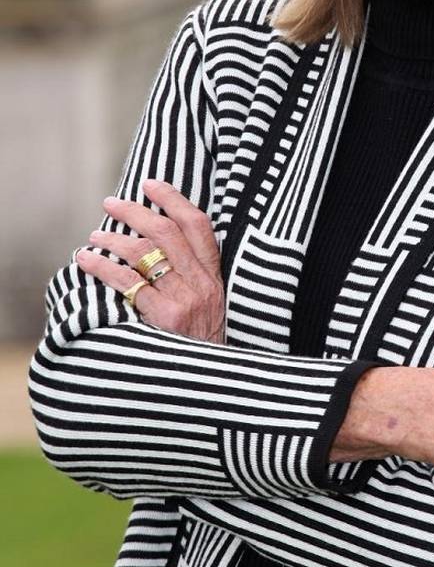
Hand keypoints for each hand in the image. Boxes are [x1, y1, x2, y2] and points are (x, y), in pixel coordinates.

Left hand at [75, 178, 224, 343]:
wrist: (209, 382)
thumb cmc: (201, 344)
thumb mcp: (209, 307)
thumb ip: (191, 279)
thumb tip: (153, 249)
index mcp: (214, 276)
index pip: (198, 225)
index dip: (174, 200)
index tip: (151, 184)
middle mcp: (202, 283)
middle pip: (165, 232)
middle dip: (135, 212)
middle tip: (110, 204)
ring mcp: (185, 299)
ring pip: (144, 253)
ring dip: (113, 240)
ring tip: (94, 236)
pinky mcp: (166, 317)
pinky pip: (129, 283)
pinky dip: (103, 267)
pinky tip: (87, 261)